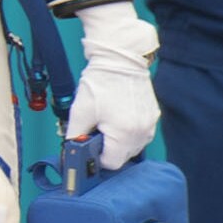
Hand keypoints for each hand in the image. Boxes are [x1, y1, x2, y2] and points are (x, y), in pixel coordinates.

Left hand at [64, 2, 160, 169]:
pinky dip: (128, 133)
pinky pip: (139, 136)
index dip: (96, 157)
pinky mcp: (153, 118)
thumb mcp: (80, 111)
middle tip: (96, 130)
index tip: (89, 145)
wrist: (121, 59)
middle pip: (122, 157)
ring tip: (107, 121)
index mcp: (124, 133)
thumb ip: (74, 136)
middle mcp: (142, 133)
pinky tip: (118, 117)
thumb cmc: (100, 82)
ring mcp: (150, 126)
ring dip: (118, 142)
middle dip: (107, 149)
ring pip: (132, 148)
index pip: (110, 163)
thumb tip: (69, 153)